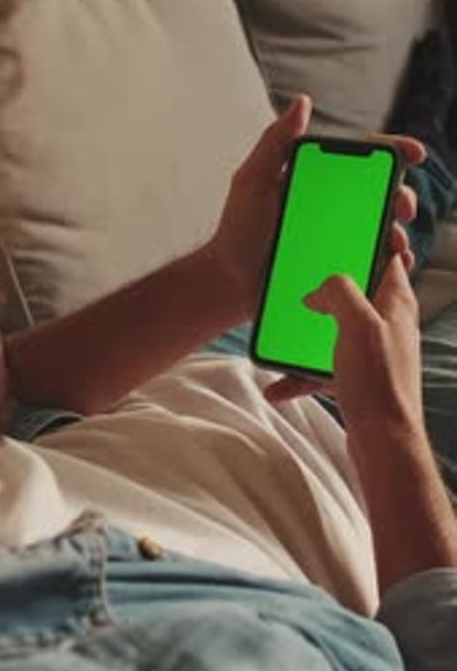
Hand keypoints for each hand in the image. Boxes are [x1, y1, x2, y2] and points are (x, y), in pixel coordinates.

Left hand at [210, 96, 424, 322]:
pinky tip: (390, 264)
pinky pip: (369, 263)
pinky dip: (387, 264)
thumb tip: (303, 103)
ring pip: (380, 229)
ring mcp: (335, 238)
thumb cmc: (236, 230)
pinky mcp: (336, 269)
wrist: (229, 281)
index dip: (390, 152)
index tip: (411, 153)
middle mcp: (331, 207)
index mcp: (316, 180)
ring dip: (395, 231)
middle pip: (379, 194)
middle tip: (402, 206)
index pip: (360, 160)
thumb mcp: (252, 180)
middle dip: (400, 195)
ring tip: (393, 239)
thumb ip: (275, 142)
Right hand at [265, 252, 424, 442]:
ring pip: (335, 331)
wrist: (383, 442)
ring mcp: (371, 353)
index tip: (351, 227)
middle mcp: (387, 324)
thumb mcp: (358, 323)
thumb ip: (339, 292)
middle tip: (304, 275)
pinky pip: (323, 368)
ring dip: (308, 331)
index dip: (375, 238)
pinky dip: (300, 375)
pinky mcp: (357, 379)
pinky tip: (276, 385)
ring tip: (284, 329)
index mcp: (395, 302)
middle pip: (358, 292)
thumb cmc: (378, 381)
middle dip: (330, 285)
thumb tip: (318, 289)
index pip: (391, 257)